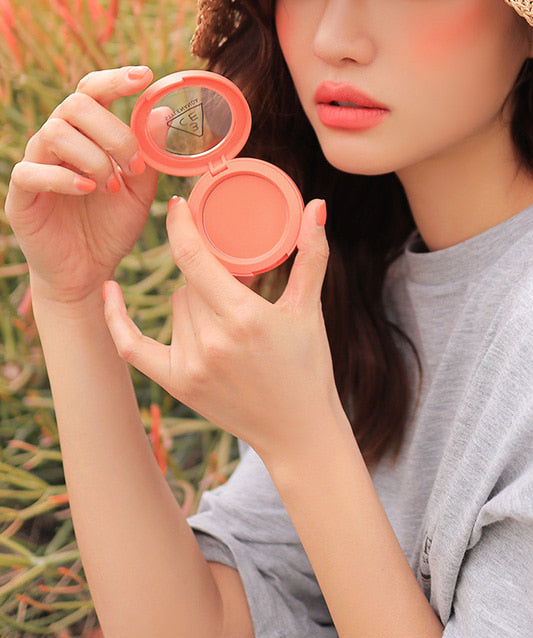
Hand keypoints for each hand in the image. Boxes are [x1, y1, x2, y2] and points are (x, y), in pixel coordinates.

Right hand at [5, 66, 157, 302]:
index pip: (92, 91)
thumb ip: (148, 151)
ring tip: (112, 186)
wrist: (91, 270)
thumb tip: (161, 111)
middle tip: (134, 163)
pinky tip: (88, 190)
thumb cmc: (113, 223)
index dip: (115, 79)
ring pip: (54, 132)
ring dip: (93, 157)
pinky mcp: (21, 195)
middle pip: (74, 105)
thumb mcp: (141, 187)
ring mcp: (36, 165)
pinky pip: (31, 172)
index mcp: (86, 133)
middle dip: (112, 130)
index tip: (144, 75)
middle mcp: (57, 142)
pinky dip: (64, 178)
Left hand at [103, 195, 337, 459]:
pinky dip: (118, 319)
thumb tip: (317, 205)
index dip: (181, 226)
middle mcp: (211, 341)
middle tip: (242, 292)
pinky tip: (110, 290)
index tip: (178, 204)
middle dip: (213, 280)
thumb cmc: (308, 368)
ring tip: (230, 320)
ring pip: (175, 308)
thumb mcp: (309, 309)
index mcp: (243, 317)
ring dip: (196, 303)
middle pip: (190, 284)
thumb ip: (311, 255)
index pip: (194, 258)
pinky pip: (132, 345)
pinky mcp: (176, 384)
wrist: (298, 432)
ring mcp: (190, 365)